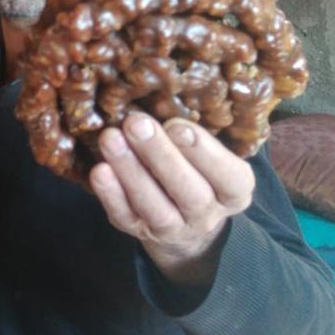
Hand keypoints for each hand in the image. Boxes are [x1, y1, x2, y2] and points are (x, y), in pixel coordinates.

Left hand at [89, 112, 254, 286]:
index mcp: (234, 192)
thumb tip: (162, 103)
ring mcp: (174, 228)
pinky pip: (125, 217)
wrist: (185, 226)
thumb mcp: (208, 155)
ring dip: (130, 171)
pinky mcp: (139, 231)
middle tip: (137, 123)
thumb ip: (191, 135)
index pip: (230, 177)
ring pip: (154, 206)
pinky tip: (99, 171)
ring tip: (110, 138)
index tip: (178, 126)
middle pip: (189, 192)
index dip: (205, 153)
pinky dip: (111, 195)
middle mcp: (207, 214)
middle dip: (161, 155)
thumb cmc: (196, 171)